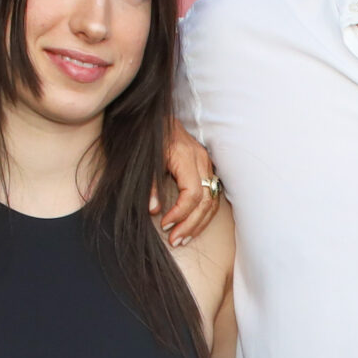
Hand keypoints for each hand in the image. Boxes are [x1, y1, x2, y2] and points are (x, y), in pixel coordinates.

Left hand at [154, 120, 222, 246]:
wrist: (159, 117)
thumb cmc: (150, 136)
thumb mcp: (145, 159)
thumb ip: (149, 185)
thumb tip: (153, 210)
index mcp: (186, 157)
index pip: (193, 194)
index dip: (180, 213)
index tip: (165, 224)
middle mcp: (201, 161)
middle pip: (206, 201)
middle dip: (191, 224)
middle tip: (175, 240)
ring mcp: (207, 164)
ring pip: (212, 201)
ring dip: (198, 223)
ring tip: (182, 239)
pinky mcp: (206, 168)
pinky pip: (211, 196)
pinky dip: (202, 214)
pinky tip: (191, 226)